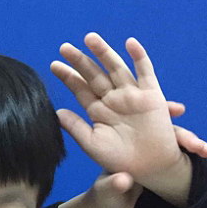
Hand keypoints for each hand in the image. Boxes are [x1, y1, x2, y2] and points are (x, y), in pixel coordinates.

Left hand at [51, 33, 191, 205]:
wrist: (148, 169)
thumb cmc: (118, 159)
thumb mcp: (92, 144)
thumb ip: (76, 128)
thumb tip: (56, 113)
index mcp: (97, 110)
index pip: (79, 89)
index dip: (67, 76)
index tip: (53, 65)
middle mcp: (113, 99)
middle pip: (94, 75)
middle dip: (80, 61)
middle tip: (64, 47)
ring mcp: (132, 95)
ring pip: (116, 68)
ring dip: (104, 53)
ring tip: (90, 38)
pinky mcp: (152, 96)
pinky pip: (146, 73)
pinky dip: (139, 57)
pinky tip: (130, 43)